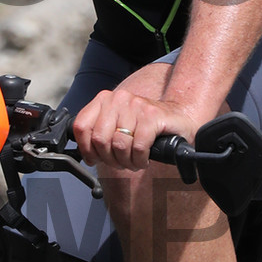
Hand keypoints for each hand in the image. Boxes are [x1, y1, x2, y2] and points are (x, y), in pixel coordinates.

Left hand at [73, 85, 212, 172]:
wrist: (179, 118)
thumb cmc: (146, 126)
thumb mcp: (118, 125)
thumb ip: (100, 132)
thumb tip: (84, 152)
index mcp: (105, 100)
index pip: (82, 126)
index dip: (86, 149)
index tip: (94, 159)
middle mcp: (119, 99)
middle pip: (100, 139)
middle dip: (109, 159)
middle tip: (120, 163)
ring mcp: (136, 106)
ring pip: (119, 145)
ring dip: (126, 162)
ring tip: (134, 161)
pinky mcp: (152, 116)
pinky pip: (137, 147)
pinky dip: (139, 159)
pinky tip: (144, 159)